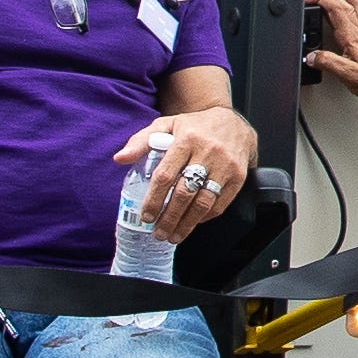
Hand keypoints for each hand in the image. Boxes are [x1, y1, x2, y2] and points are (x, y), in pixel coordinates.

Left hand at [119, 104, 259, 237]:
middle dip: (169, 218)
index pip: (166, 175)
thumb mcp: (166, 125)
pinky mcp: (238, 177)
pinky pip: (220, 203)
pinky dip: (205, 218)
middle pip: (184, 193)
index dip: (154, 199)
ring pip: (203, 202)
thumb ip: (141, 141)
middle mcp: (207, 152)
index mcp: (186, 139)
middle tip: (158, 232)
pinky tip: (193, 223)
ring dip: (186, 224)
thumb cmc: (195, 126)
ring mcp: (225, 165)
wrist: (234, 122)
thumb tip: (119, 159)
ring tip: (173, 235)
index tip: (146, 215)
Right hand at [300, 0, 357, 119]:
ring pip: (348, 11)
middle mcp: (356, 35)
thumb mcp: (348, 75)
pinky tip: (350, 6)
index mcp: (352, 38)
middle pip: (340, 6)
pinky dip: (353, 8)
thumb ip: (329, 63)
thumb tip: (311, 56)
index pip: (335, 10)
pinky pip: (356, 20)